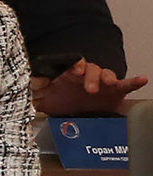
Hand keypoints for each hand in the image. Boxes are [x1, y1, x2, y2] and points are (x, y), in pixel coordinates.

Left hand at [29, 60, 146, 117]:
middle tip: (90, 88)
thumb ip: (36, 86)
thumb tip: (32, 81)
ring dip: (108, 77)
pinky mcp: (114, 92)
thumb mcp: (41, 94)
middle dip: (92, 76)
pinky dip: (135, 82)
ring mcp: (102, 83)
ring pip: (107, 74)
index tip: (77, 70)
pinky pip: (126, 85)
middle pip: (92, 70)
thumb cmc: (56, 98)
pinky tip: (143, 79)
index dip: (76, 65)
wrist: (68, 110)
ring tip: (109, 82)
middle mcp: (87, 76)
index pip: (74, 65)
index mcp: (70, 74)